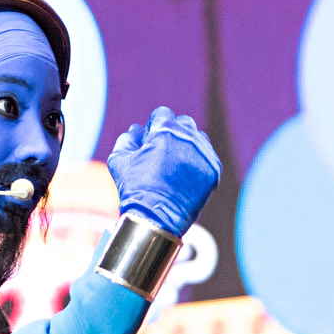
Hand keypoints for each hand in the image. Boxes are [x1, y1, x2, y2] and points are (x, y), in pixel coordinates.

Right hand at [105, 106, 221, 234]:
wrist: (157, 219)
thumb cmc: (135, 189)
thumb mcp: (119, 161)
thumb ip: (127, 139)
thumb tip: (137, 130)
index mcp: (165, 130)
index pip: (162, 114)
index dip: (154, 126)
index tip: (151, 141)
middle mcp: (188, 137)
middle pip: (183, 123)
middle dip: (172, 132)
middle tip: (163, 151)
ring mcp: (203, 153)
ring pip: (198, 137)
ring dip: (187, 144)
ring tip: (176, 162)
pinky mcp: (213, 169)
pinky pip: (207, 155)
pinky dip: (198, 160)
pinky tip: (187, 173)